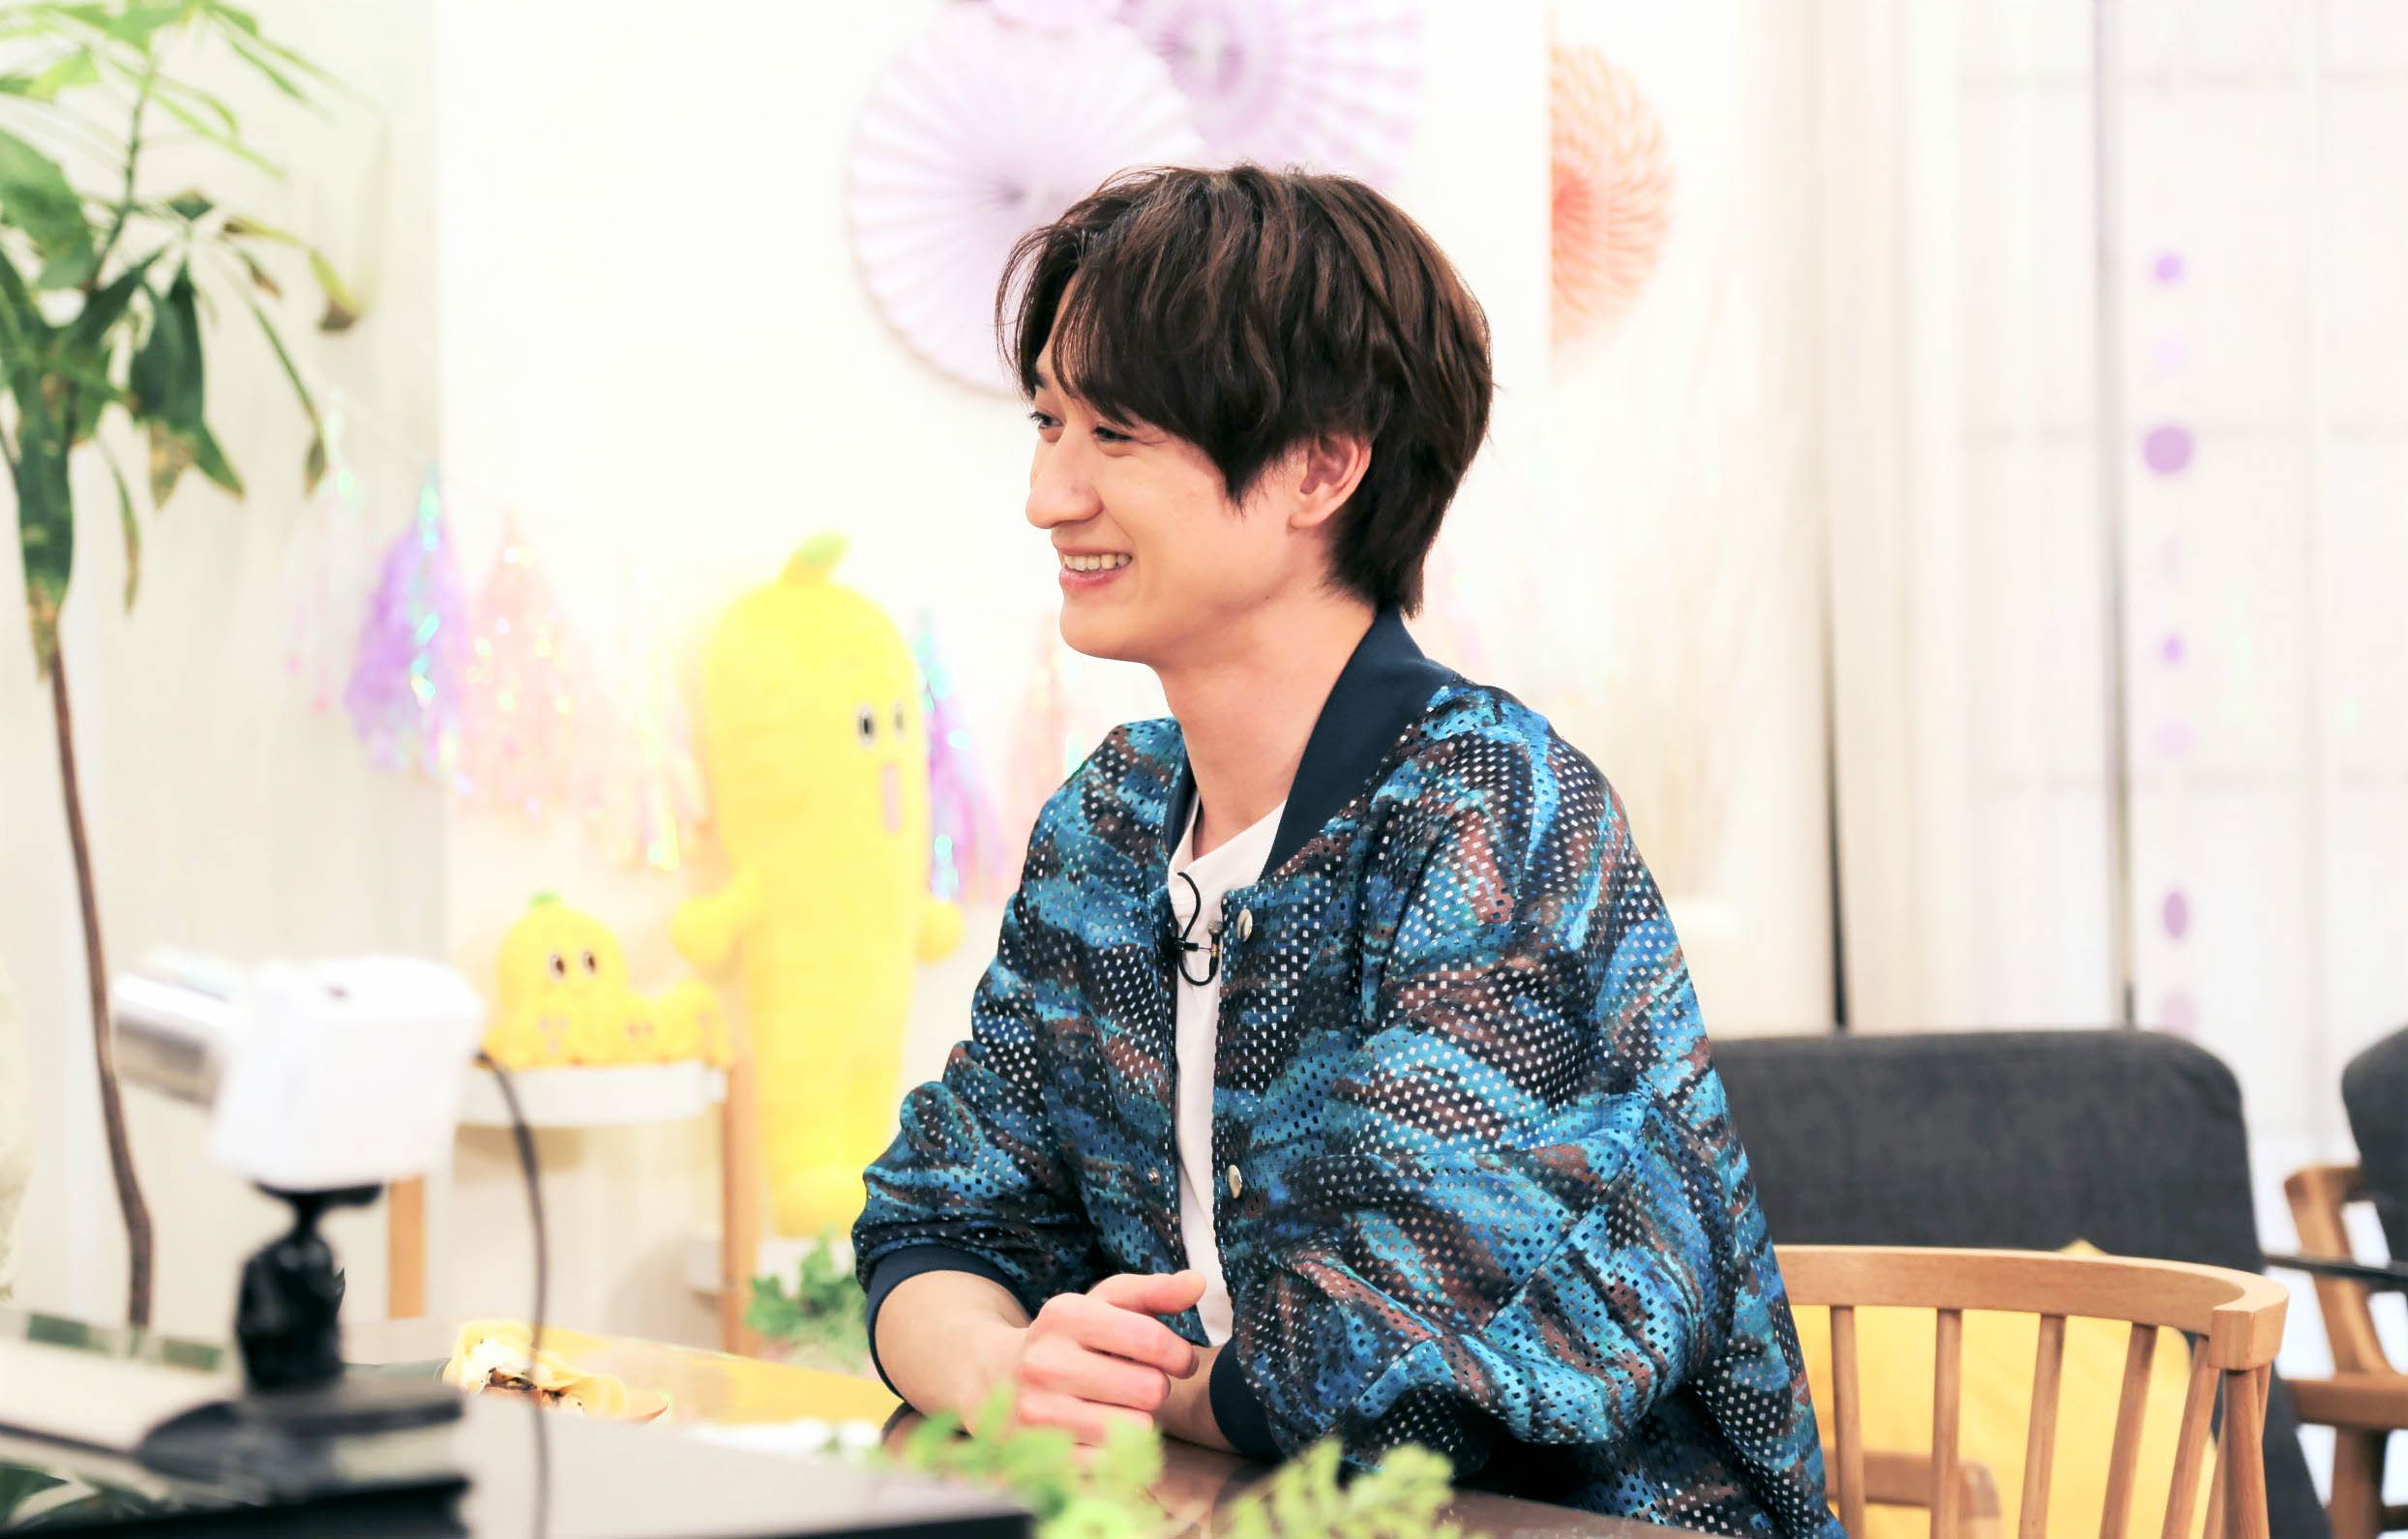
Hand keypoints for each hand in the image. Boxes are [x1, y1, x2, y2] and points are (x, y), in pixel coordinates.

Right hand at [1001, 1269, 1205, 1445]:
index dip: (1179, 1354)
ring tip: (1117, 1405)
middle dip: (1156, 1388)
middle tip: (1138, 1384)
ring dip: (1139, 1420)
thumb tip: (1198, 1283)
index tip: (1180, 1361)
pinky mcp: (1043, 1456)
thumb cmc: (1067, 1338)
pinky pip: (1115, 1462)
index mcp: (1064, 1316)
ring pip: (1137, 1429)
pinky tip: (1098, 1430)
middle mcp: (1045, 1363)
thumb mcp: (1102, 1304)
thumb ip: (1153, 1292)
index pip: (1150, 1339)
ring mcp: (1040, 1415)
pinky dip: (1117, 1449)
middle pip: (1150, 1389)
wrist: (995, 1379)